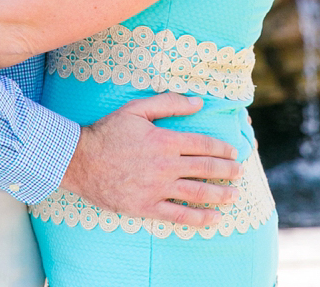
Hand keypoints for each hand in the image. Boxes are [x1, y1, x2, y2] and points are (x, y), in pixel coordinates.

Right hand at [59, 93, 243, 226]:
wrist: (79, 161)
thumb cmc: (108, 131)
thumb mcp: (137, 109)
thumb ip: (169, 103)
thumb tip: (198, 102)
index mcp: (165, 140)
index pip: (203, 145)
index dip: (222, 149)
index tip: (233, 152)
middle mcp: (165, 165)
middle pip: (206, 169)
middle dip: (227, 171)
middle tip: (239, 173)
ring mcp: (156, 188)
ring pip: (197, 193)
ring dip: (220, 195)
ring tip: (234, 195)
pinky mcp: (146, 207)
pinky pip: (178, 215)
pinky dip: (199, 219)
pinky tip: (214, 219)